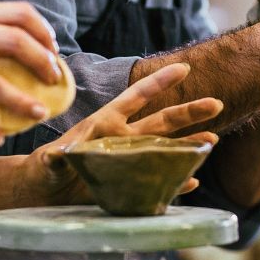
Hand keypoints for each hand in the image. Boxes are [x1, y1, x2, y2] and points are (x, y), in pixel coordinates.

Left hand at [19, 63, 222, 205]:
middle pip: (162, 122)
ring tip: (213, 141)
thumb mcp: (46, 162)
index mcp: (106, 123)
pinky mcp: (131, 187)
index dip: (159, 83)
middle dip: (189, 112)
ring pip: (166, 149)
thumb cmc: (43, 169)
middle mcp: (124, 139)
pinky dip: (175, 183)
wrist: (44, 192)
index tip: (183, 68)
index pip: (136, 98)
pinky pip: (159, 183)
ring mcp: (130, 162)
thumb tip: (55, 156)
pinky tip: (192, 180)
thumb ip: (55, 158)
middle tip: (216, 103)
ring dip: (189, 145)